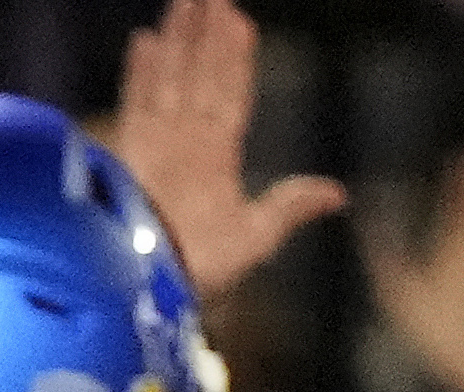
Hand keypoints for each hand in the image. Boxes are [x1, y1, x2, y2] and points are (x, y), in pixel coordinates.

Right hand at [112, 0, 347, 300]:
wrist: (145, 291)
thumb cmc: (200, 273)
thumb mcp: (255, 239)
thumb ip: (288, 208)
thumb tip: (337, 194)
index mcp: (219, 161)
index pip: (231, 96)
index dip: (236, 60)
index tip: (239, 22)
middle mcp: (187, 147)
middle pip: (199, 79)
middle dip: (205, 38)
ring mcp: (155, 148)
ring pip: (170, 81)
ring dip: (178, 42)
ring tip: (183, 1)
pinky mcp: (125, 156)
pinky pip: (135, 104)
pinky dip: (140, 73)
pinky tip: (146, 40)